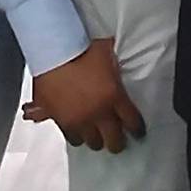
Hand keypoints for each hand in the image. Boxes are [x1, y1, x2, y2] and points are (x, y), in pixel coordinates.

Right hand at [26, 39, 146, 151]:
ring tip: (95, 134)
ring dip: (95, 138)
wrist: (53, 52)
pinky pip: (71, 137)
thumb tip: (122, 62)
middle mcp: (98, 113)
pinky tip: (76, 130)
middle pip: (114, 141)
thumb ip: (116, 66)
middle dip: (117, 142)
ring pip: (92, 142)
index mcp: (114, 97)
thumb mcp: (107, 54)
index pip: (132, 122)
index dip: (137, 130)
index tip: (137, 133)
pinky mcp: (60, 121)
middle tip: (117, 140)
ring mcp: (79, 120)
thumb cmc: (80, 48)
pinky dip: (75, 135)